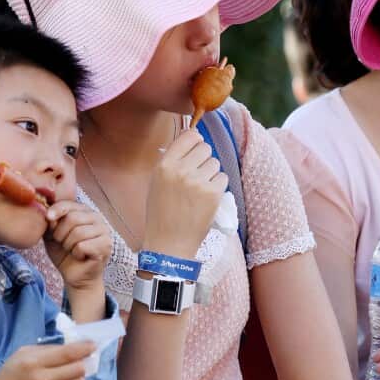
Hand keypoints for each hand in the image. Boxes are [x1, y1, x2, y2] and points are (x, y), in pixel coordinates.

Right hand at [0, 340, 95, 379]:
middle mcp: (42, 379)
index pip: (67, 354)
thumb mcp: (23, 353)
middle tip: (86, 359)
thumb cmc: (11, 372)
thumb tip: (73, 346)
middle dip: (84, 363)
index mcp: (34, 362)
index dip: (84, 348)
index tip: (93, 345)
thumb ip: (47, 349)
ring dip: (78, 377)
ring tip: (71, 373)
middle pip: (77, 370)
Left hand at [44, 201, 111, 291]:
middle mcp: (97, 217)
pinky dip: (76, 254)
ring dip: (68, 245)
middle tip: (62, 243)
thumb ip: (51, 223)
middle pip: (72, 218)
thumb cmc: (64, 253)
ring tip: (71, 250)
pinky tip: (80, 256)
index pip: (69, 203)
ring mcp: (104, 231)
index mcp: (84, 211)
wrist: (75, 275)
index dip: (56, 210)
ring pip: (78, 232)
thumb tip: (49, 214)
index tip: (48, 218)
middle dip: (60, 234)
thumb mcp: (52, 235)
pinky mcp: (106, 245)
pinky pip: (83, 246)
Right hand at [142, 129, 226, 258]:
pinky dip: (218, 186)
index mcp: (164, 165)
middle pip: (205, 147)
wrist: (169, 244)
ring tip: (200, 190)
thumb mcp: (156, 182)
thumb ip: (171, 161)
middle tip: (197, 174)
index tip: (196, 148)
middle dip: (203, 159)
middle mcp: (181, 170)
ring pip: (215, 163)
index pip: (189, 136)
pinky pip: (223, 177)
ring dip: (211, 173)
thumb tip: (191, 139)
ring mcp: (198, 182)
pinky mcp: (213, 194)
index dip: (195, 141)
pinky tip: (207, 198)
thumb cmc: (161, 213)